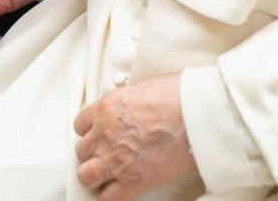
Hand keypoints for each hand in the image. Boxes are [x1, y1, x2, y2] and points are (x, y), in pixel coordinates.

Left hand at [74, 73, 195, 199]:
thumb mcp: (142, 87)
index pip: (81, 125)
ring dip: (94, 175)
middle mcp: (105, 134)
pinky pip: (106, 197)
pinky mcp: (131, 181)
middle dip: (93, 153)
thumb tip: (129, 107)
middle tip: (106, 154)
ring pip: (86, 175)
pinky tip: (115, 192)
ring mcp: (115, 159)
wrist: (197, 116)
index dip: (90, 132)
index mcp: (107, 109)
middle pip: (82, 150)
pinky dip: (107, 197)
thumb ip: (127, 101)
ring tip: (105, 175)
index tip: (97, 136)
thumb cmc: (178, 97)